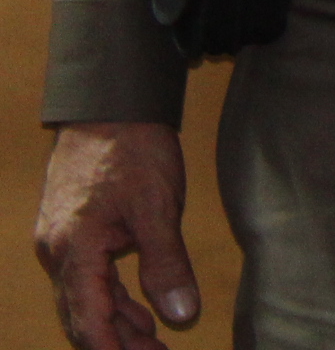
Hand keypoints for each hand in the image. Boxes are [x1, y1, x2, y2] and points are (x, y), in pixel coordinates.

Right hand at [32, 123, 196, 349]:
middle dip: (117, 344)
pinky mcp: (71, 229)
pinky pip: (88, 278)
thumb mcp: (158, 208)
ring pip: (85, 298)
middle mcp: (58, 252)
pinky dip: (113, 298)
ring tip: (153, 345)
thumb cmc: (132, 150)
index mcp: (75, 251)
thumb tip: (181, 314)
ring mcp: (60, 241)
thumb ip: (166, 264)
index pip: (89, 319)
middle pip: (83, 316)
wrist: (109, 104)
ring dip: (117, 324)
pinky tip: (140, 312)